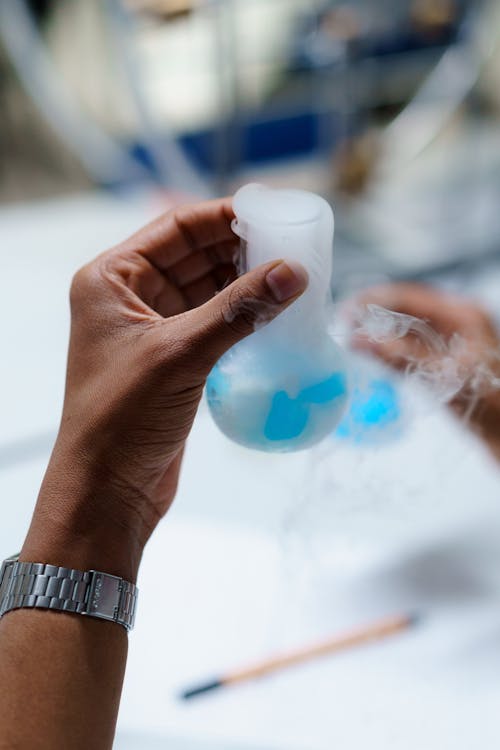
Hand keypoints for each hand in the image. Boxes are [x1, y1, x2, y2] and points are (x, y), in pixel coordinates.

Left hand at [22, 198, 307, 579]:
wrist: (107, 489)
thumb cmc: (124, 416)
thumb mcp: (182, 353)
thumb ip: (239, 309)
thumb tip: (292, 271)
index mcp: (112, 279)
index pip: (176, 229)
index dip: (224, 217)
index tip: (272, 214)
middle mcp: (128, 297)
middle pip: (194, 255)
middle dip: (240, 250)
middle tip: (291, 247)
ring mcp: (151, 328)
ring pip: (207, 290)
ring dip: (244, 284)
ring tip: (291, 279)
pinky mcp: (172, 359)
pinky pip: (212, 323)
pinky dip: (240, 317)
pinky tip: (273, 315)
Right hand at [354, 283, 499, 458]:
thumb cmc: (492, 411)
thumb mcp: (446, 378)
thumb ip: (403, 357)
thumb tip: (361, 340)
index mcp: (464, 314)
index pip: (409, 296)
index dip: (374, 301)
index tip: (346, 314)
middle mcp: (458, 321)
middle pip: (405, 308)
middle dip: (372, 316)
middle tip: (342, 327)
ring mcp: (453, 340)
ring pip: (406, 328)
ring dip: (378, 332)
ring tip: (350, 341)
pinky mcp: (447, 360)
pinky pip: (411, 347)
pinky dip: (389, 349)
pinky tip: (372, 356)